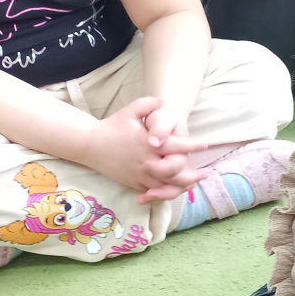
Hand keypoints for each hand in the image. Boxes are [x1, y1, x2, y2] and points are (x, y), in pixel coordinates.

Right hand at [81, 98, 204, 201]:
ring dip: (181, 187)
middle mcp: (145, 162)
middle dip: (190, 175)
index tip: (205, 145)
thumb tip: (164, 101)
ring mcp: (139, 175)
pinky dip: (165, 194)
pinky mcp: (134, 183)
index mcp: (147, 144)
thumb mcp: (129, 111)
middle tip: (203, 173)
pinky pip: (153, 193)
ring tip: (193, 184)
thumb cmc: (112, 127)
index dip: (191, 146)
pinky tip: (176, 190)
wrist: (89, 145)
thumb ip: (148, 104)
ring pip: (165, 188)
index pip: (174, 146)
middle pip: (174, 173)